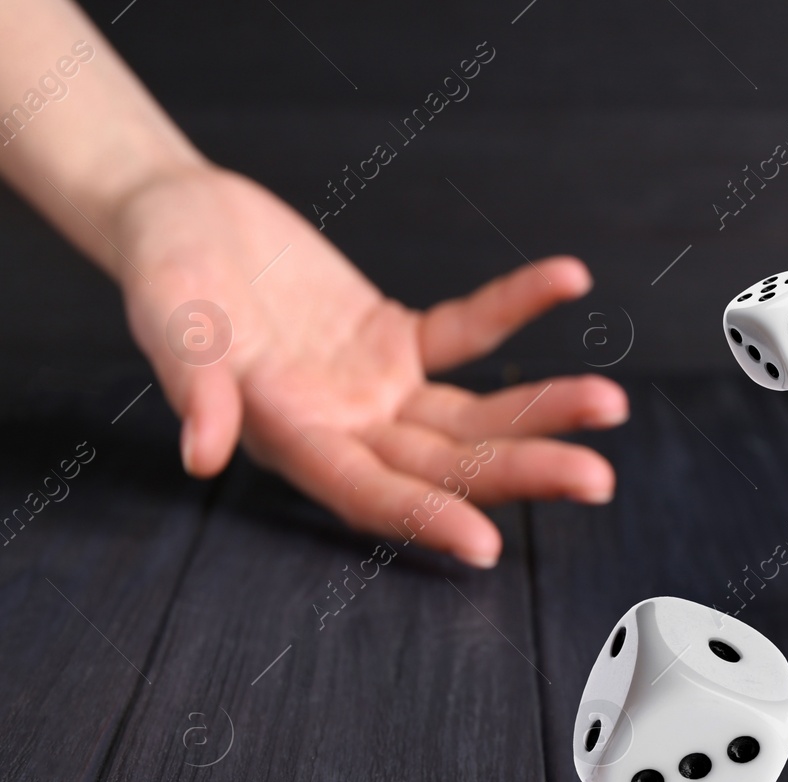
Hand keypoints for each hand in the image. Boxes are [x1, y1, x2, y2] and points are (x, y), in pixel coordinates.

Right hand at [110, 164, 626, 567]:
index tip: (488, 547)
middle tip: (599, 480)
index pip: (367, 493)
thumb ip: (191, 382)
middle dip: (522, 472)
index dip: (424, 518)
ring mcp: (377, 389)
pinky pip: (468, 331)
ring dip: (540, 409)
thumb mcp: (168, 317)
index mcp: (290, 439)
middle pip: (447, 464)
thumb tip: (201, 453)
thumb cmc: (162, 270)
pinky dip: (515, 306)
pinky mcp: (396, 339)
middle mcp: (345, 428)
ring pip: (473, 415)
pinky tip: (570, 279)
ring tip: (612, 404)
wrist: (177, 216)